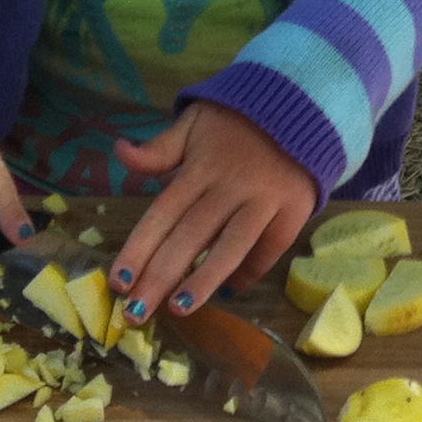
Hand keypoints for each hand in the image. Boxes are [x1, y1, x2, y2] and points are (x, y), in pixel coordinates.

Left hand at [108, 101, 316, 320]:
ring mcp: (262, 201)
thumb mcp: (195, 122)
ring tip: (178, 309)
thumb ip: (160, 148)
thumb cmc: (239, 122)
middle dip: (159, 278)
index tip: (118, 281)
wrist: (304, 107)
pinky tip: (227, 292)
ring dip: (203, 280)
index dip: (139, 249)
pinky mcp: (291, 212)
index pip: (162, 214)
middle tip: (134, 314)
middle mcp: (229, 187)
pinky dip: (248, 272)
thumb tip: (120, 153)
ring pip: (229, 247)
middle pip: (190, 237)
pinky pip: (267, 250)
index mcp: (200, 167)